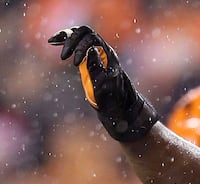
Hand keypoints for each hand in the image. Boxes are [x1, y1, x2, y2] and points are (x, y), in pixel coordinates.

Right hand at [48, 25, 157, 141]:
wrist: (118, 106)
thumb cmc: (112, 98)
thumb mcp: (103, 85)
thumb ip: (96, 67)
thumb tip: (90, 49)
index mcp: (108, 55)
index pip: (92, 39)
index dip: (80, 48)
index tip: (75, 64)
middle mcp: (102, 51)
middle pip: (85, 33)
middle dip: (71, 40)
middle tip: (63, 57)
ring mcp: (95, 53)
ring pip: (79, 35)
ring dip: (66, 36)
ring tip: (52, 41)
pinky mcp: (88, 59)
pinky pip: (76, 43)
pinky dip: (64, 40)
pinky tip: (53, 42)